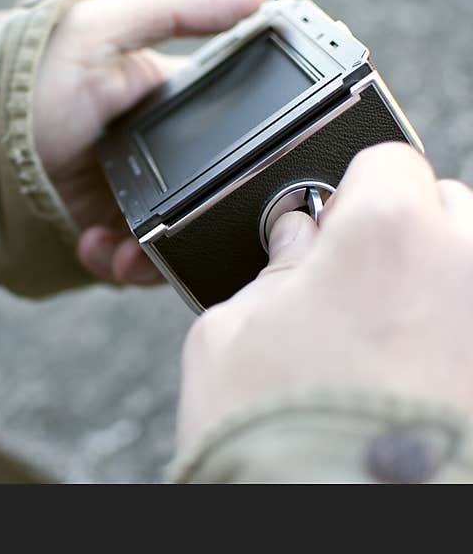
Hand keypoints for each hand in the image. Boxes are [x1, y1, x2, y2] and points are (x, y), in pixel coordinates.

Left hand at [32, 0, 267, 283]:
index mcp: (157, 101)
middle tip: (182, 230)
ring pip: (171, 237)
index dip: (238, 151)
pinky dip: (118, 265)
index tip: (244, 173)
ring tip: (127, 255)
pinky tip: (95, 250)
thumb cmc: (26, 77)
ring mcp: (120, 196)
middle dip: (196, 220)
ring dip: (156, 254)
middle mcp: (146, 152)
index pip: (219, 127)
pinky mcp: (93, 230)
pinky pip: (128, 259)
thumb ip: (176, 9)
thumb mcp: (100, 31)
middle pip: (200, 194)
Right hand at [177, 143, 472, 444]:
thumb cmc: (271, 435)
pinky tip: (412, 374)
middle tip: (352, 294)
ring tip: (387, 345)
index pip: (386, 160)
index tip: (329, 232)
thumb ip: (274, 266)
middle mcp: (469, 265)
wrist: (333, 520)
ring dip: (437, 285)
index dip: (349, 197)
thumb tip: (298, 237)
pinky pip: (471, 322)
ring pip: (472, 266)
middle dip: (402, 237)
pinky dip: (452, 335)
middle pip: (447, 207)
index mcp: (388, 230)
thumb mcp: (228, 329)